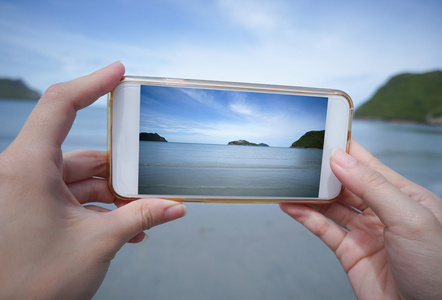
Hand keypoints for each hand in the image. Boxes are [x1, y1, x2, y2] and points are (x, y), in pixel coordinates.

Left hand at [0, 62, 185, 298]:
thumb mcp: (97, 243)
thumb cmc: (33, 283)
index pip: (60, 106)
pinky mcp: (33, 209)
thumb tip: (175, 207)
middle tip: (150, 179)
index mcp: (27, 168)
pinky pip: (72, 197)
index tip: (119, 73)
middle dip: (120, 170)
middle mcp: (23, 173)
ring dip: (113, 195)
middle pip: (82, 153)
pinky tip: (126, 226)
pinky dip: (99, 209)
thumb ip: (139, 218)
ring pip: (80, 179)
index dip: (92, 83)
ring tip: (143, 211)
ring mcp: (28, 192)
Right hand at [280, 139, 441, 299]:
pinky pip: (324, 230)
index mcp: (405, 197)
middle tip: (301, 160)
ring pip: (331, 207)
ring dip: (310, 195)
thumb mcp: (410, 219)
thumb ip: (373, 187)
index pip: (370, 166)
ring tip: (290, 182)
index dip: (346, 150)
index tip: (324, 136)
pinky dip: (306, 218)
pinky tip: (292, 207)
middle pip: (346, 184)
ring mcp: (366, 233)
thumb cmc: (440, 272)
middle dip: (324, 172)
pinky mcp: (350, 253)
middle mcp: (383, 212)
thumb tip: (341, 160)